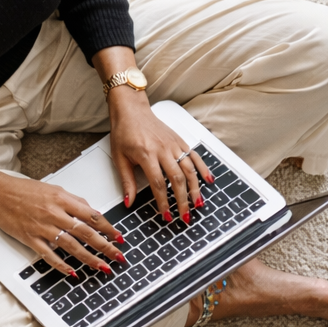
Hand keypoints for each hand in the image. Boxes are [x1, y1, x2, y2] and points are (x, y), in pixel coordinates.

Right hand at [0, 153, 124, 276]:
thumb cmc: (25, 190)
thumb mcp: (54, 189)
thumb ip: (74, 201)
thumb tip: (92, 212)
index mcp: (63, 199)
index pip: (92, 215)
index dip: (108, 228)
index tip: (119, 238)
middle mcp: (55, 213)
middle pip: (86, 233)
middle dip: (105, 247)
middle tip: (118, 257)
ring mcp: (43, 228)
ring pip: (71, 246)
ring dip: (89, 259)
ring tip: (102, 267)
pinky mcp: (31, 238)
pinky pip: (49, 255)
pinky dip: (62, 265)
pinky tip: (73, 272)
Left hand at [106, 88, 213, 222]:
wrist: (131, 110)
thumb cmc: (124, 132)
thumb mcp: (119, 158)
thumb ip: (127, 181)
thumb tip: (129, 202)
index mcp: (146, 154)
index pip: (158, 183)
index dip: (163, 202)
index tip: (166, 215)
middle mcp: (163, 149)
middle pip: (177, 179)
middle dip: (183, 200)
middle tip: (185, 216)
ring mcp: (173, 144)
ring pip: (189, 169)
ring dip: (195, 188)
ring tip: (198, 203)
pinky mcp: (179, 141)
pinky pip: (194, 156)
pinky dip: (203, 168)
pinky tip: (208, 180)